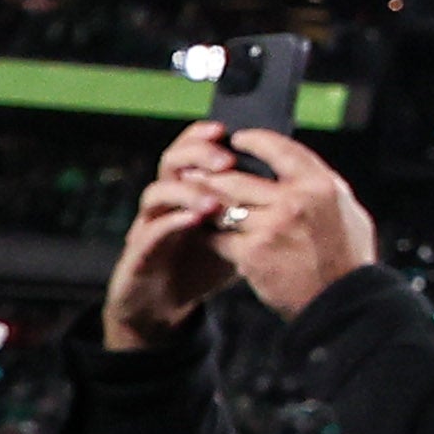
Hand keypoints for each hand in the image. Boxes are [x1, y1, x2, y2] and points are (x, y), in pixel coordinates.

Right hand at [105, 129, 245, 351]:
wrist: (166, 303)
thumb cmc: (204, 264)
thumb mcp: (237, 233)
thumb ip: (256, 210)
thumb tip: (295, 190)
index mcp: (189, 190)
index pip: (192, 151)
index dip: (204, 137)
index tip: (228, 130)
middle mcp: (166, 201)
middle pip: (171, 161)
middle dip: (198, 155)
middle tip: (226, 161)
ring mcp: (149, 224)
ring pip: (157, 192)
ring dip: (187, 191)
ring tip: (215, 200)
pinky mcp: (138, 252)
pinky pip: (151, 231)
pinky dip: (173, 222)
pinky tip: (195, 221)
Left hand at [177, 128, 377, 318]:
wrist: (341, 300)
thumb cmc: (348, 256)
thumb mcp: (347, 210)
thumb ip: (320, 187)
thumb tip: (295, 169)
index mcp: (320, 185)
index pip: (279, 149)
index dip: (254, 140)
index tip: (238, 139)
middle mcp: (294, 202)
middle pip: (238, 177)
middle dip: (211, 173)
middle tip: (196, 170)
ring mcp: (270, 228)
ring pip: (222, 205)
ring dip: (204, 200)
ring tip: (193, 197)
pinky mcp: (251, 254)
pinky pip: (218, 237)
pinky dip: (210, 234)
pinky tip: (206, 232)